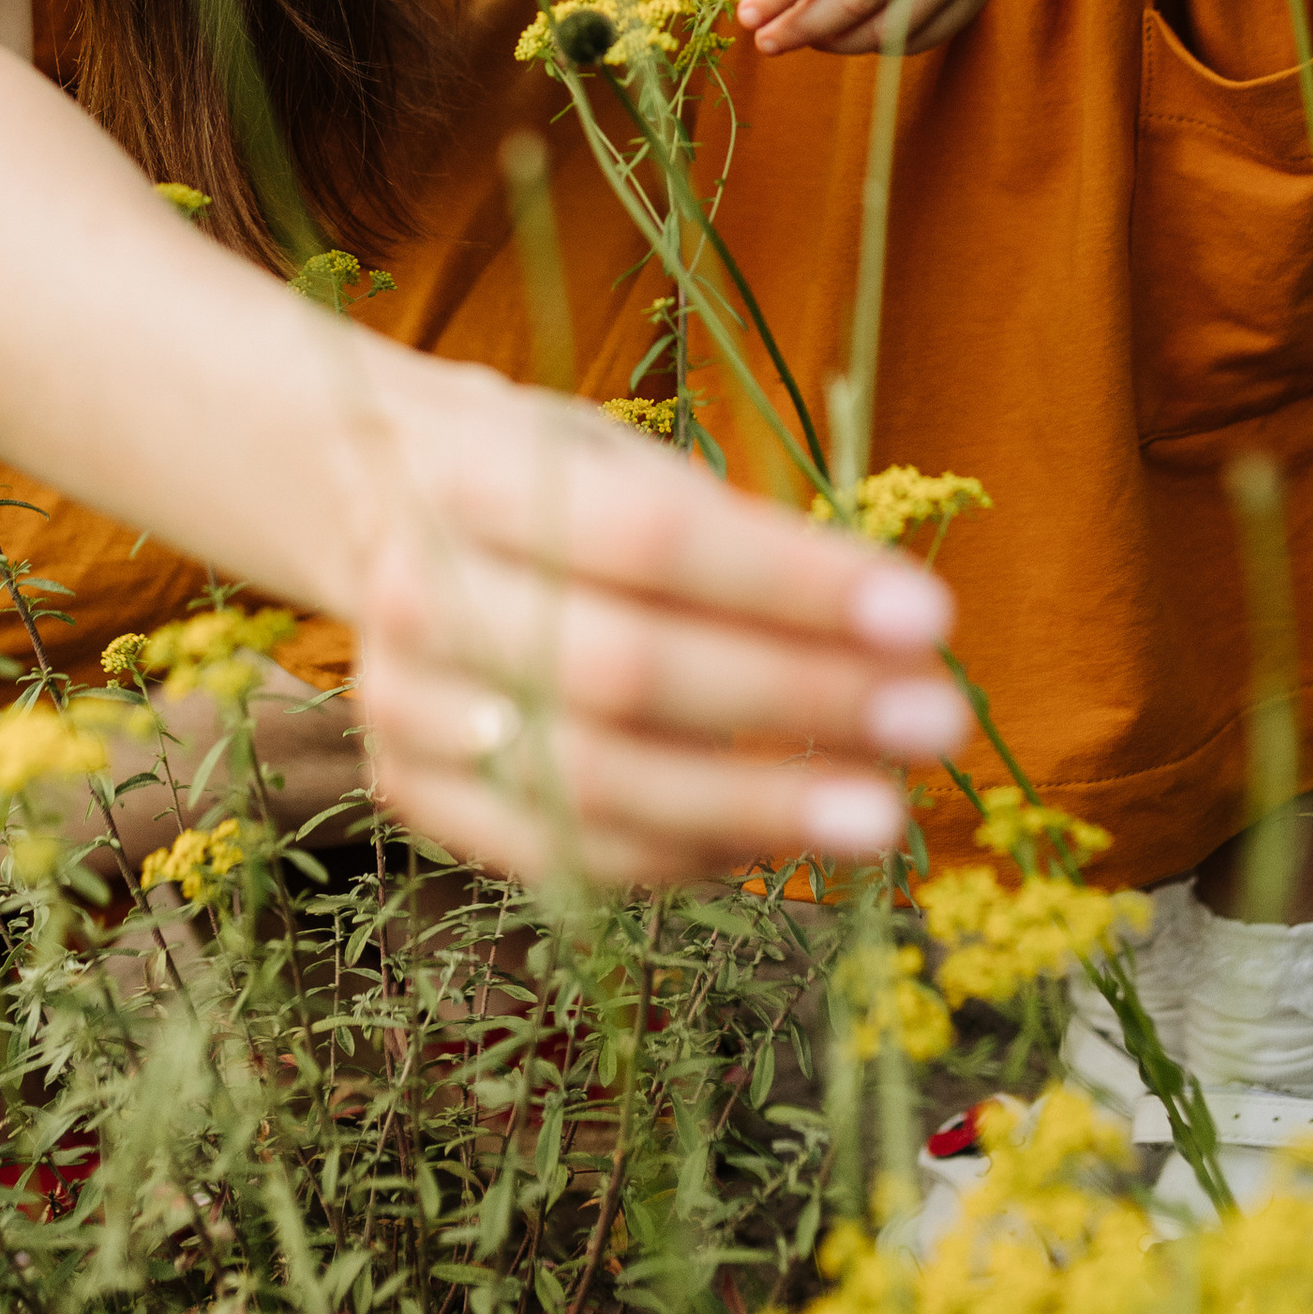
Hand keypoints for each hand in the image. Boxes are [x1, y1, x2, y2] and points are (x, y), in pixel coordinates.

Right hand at [349, 366, 968, 882]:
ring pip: (595, 784)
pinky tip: (777, 841)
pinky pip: (565, 856)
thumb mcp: (622, 457)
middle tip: (933, 721)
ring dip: (757, 807)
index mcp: (473, 478)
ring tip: (883, 814)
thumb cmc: (542, 478)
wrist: (379, 508)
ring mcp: (406, 706)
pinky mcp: (414, 792)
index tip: (927, 614)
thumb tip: (892, 630)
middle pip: (627, 672)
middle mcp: (421, 594)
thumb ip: (738, 536)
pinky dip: (683, 856)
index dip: (794, 584)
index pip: (653, 540)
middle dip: (797, 703)